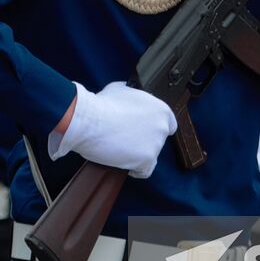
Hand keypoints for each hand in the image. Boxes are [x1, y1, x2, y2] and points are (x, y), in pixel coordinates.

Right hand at [49, 82, 176, 178]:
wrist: (90, 121)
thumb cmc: (102, 104)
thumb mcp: (122, 90)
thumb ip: (134, 98)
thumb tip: (130, 101)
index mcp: (160, 109)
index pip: (169, 124)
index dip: (154, 128)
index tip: (144, 131)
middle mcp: (161, 126)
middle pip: (158, 140)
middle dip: (144, 140)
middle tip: (127, 138)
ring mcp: (156, 144)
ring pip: (151, 155)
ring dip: (138, 154)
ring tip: (120, 149)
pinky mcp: (146, 160)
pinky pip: (145, 171)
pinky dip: (136, 169)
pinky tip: (125, 163)